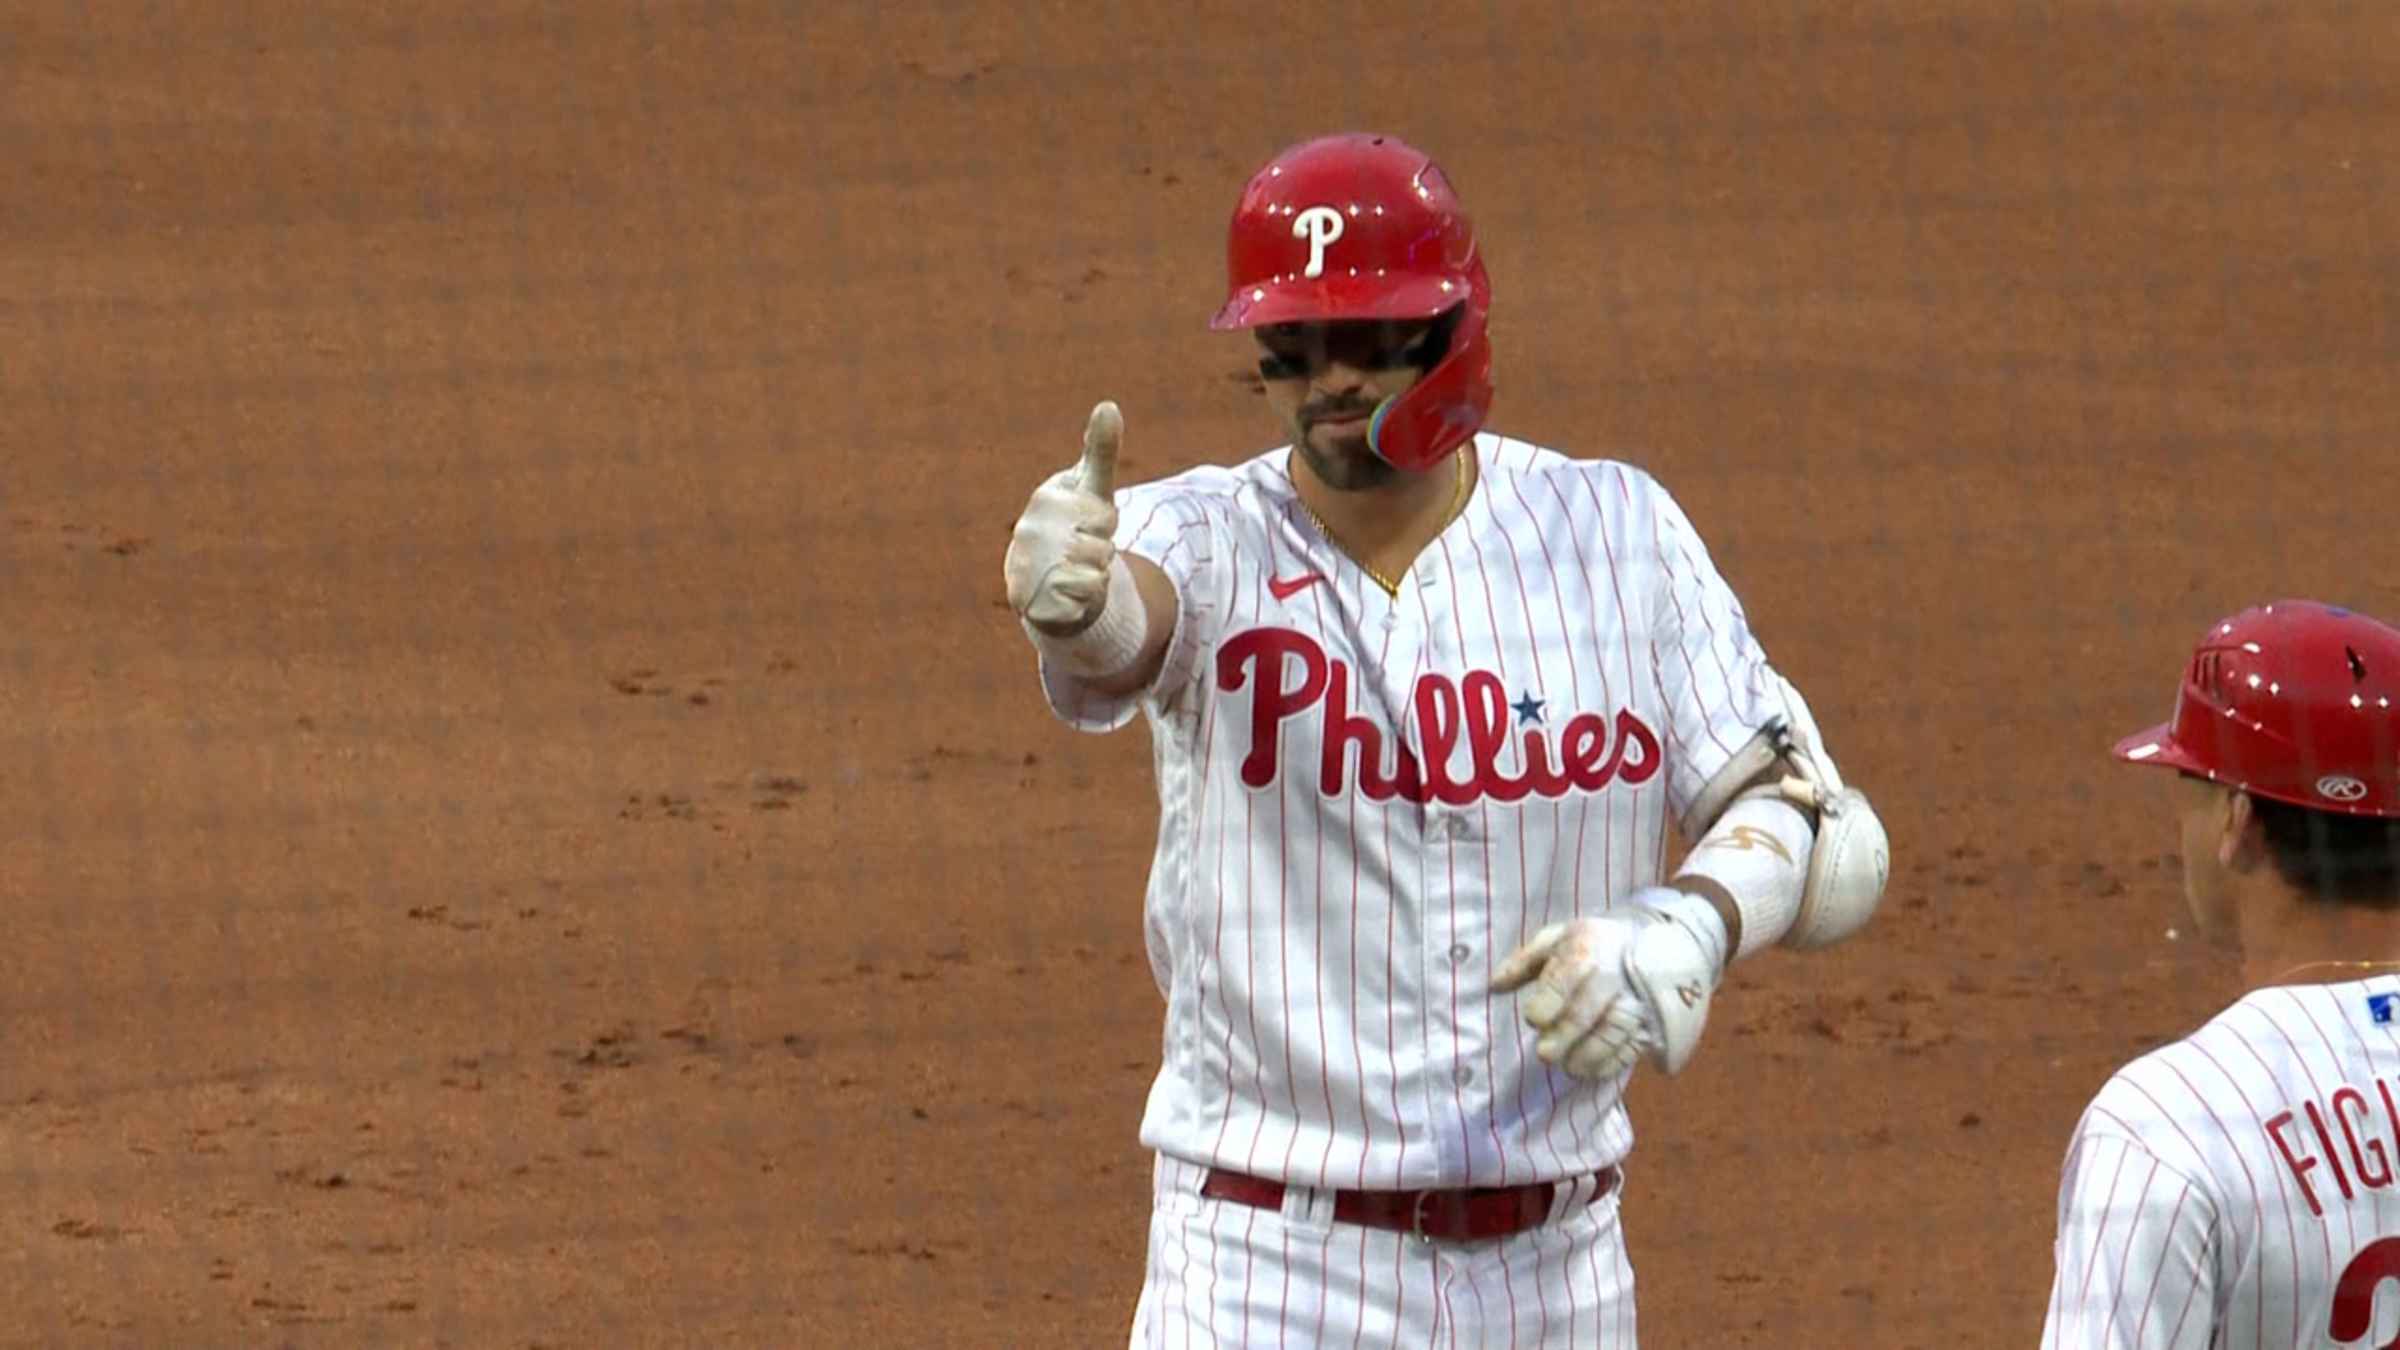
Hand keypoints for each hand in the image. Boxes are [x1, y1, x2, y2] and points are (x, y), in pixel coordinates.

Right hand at [1003, 401, 1121, 633]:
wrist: (1046, 581)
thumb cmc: (1073, 527)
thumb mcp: (1091, 489)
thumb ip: (1101, 450)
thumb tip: (1109, 405)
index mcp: (1047, 498)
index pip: (1105, 517)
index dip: (1105, 524)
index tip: (1088, 522)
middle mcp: (1030, 530)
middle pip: (1102, 548)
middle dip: (1101, 553)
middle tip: (1081, 549)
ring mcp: (1026, 566)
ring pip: (1094, 575)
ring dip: (1093, 577)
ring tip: (1072, 570)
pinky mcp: (1027, 602)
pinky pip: (1082, 599)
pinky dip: (1082, 601)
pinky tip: (1065, 593)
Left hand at [1491, 888, 1726, 1080]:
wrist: (1653, 940)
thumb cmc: (1590, 943)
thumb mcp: (1556, 938)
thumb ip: (1523, 962)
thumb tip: (1493, 986)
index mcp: (1588, 945)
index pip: (1569, 973)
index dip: (1551, 999)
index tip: (1534, 1019)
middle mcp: (1616, 971)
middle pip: (1593, 1007)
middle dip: (1567, 1034)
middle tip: (1545, 1054)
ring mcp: (1638, 996)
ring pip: (1617, 1030)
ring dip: (1591, 1054)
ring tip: (1569, 1067)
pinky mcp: (1652, 1018)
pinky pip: (1636, 1043)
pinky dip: (1614, 1062)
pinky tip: (1592, 1071)